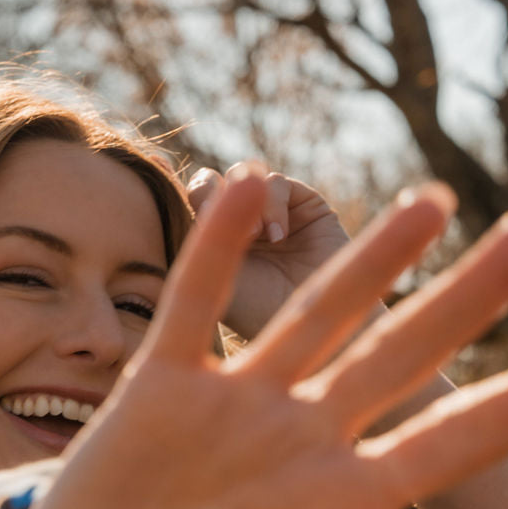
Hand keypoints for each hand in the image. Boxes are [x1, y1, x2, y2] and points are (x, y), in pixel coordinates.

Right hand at [7, 168, 507, 508]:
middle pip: (398, 355)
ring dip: (370, 260)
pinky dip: (217, 247)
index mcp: (343, 503)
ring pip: (315, 315)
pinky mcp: (161, 387)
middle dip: (464, 299)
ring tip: (430, 204)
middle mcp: (302, 439)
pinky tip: (250, 183)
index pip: (446, 444)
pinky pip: (191, 304)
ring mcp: (235, 406)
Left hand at [187, 166, 349, 338]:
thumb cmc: (256, 316)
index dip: (193, 200)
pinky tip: (278, 235)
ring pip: (245, 174)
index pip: (191, 199)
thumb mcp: (211, 280)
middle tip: (222, 220)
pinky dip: (273, 202)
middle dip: (212, 192)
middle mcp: (242, 221)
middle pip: (212, 179)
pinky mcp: (307, 206)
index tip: (202, 228)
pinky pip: (277, 182)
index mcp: (212, 237)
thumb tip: (192, 194)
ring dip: (246, 200)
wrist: (316, 334)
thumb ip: (197, 241)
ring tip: (257, 236)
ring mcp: (274, 211)